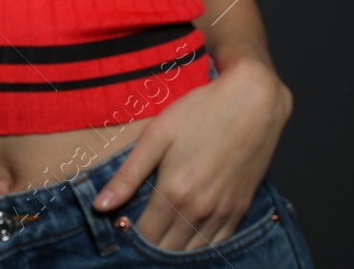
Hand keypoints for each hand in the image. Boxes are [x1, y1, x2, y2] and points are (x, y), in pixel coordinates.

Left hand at [92, 61, 293, 251]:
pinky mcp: (240, 208)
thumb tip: (100, 207)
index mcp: (174, 193)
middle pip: (167, 250)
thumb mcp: (157, 136)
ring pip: (193, 252)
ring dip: (173, 252)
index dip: (128, 239)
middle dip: (148, 249)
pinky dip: (199, 249)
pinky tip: (187, 241)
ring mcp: (223, 212)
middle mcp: (200, 210)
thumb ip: (128, 175)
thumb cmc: (201, 111)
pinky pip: (217, 244)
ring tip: (159, 241)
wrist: (253, 100)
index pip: (144, 238)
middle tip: (135, 239)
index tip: (119, 230)